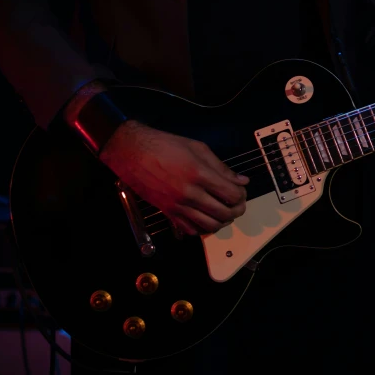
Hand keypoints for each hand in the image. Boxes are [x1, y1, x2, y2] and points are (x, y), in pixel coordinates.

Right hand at [99, 120, 248, 234]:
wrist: (132, 152)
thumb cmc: (165, 145)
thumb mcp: (198, 148)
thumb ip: (221, 168)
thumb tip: (242, 181)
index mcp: (200, 174)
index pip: (232, 195)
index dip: (242, 195)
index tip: (240, 190)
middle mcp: (190, 193)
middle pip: (224, 213)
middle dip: (236, 210)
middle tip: (236, 203)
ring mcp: (178, 206)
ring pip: (209, 226)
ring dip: (222, 221)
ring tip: (223, 211)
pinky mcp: (167, 212)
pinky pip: (190, 230)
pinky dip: (202, 228)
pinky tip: (205, 217)